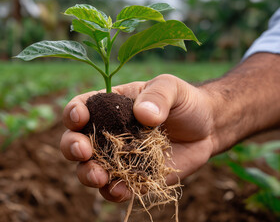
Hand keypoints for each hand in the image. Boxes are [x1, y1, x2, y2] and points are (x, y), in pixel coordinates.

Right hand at [60, 74, 215, 201]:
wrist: (207, 129)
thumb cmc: (185, 102)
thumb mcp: (172, 88)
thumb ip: (158, 95)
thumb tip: (144, 115)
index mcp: (108, 106)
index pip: (81, 108)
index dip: (72, 113)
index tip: (80, 118)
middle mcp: (106, 134)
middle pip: (74, 142)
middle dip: (71, 147)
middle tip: (82, 151)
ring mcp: (118, 158)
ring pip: (88, 169)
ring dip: (87, 174)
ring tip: (98, 176)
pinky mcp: (133, 179)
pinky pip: (115, 189)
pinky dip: (113, 192)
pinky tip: (120, 190)